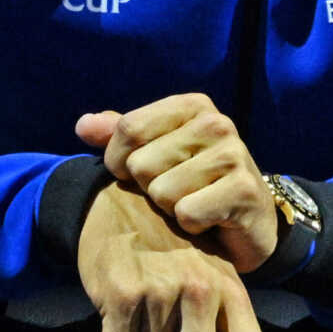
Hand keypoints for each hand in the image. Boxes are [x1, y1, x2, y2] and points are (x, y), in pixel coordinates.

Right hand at [76, 183, 281, 331]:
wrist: (121, 202)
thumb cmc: (176, 249)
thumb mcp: (217, 279)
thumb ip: (240, 331)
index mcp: (232, 293)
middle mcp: (202, 292)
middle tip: (167, 329)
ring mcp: (161, 292)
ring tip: (143, 306)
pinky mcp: (121, 295)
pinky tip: (119, 305)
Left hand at [77, 94, 279, 271]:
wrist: (249, 220)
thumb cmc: (195, 183)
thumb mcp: (157, 153)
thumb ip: (120, 136)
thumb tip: (83, 126)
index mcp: (193, 106)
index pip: (128, 128)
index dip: (118, 160)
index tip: (135, 174)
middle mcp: (217, 124)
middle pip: (141, 164)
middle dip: (150, 188)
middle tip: (177, 192)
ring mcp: (234, 155)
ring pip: (162, 192)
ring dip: (170, 209)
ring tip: (193, 203)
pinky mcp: (244, 190)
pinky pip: (187, 214)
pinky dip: (191, 225)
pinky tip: (208, 220)